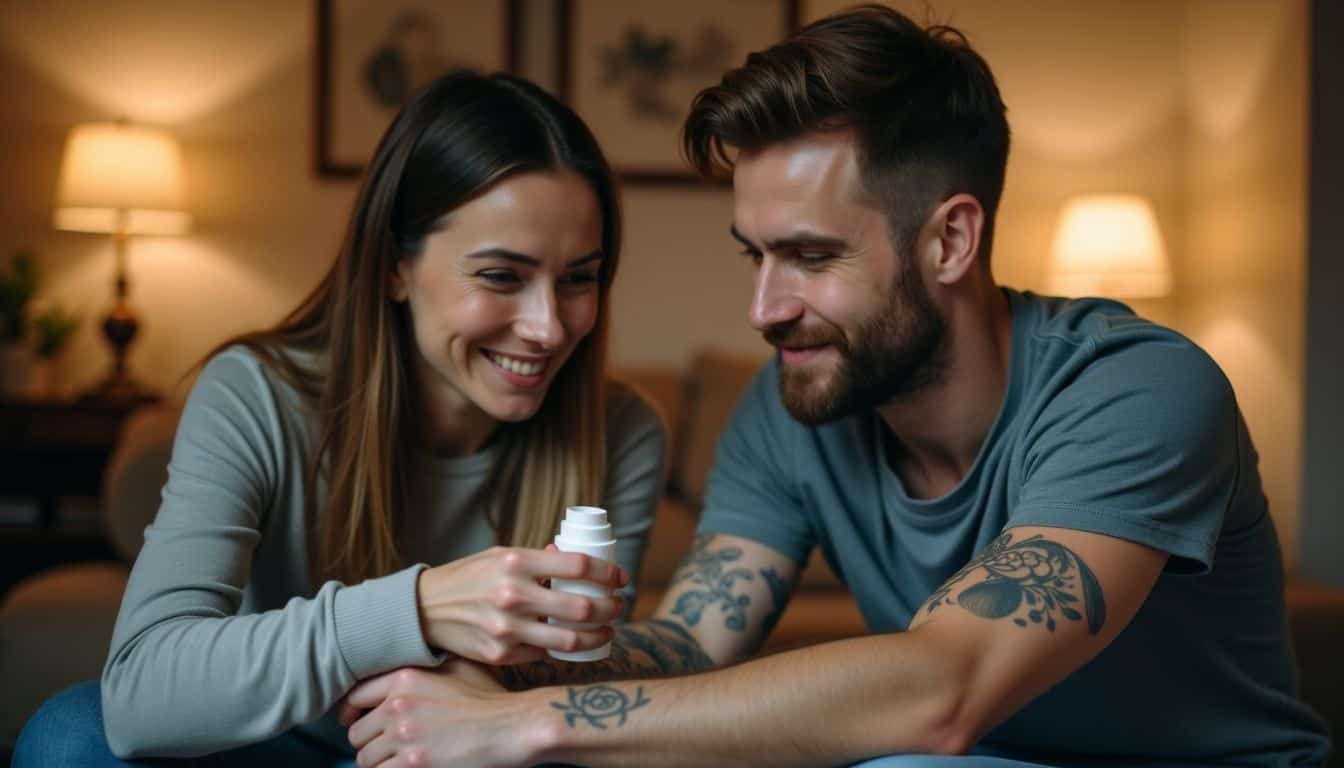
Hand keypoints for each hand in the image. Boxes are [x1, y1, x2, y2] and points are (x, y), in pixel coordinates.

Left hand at [342, 661, 539, 767]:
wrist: (511, 726)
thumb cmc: (489, 698)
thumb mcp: (457, 666)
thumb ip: (425, 665)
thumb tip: (404, 669)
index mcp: (404, 677)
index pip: (355, 696)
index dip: (352, 712)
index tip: (356, 721)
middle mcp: (398, 705)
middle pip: (357, 732)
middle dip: (369, 741)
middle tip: (386, 747)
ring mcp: (404, 736)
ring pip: (365, 758)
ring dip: (379, 762)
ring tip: (397, 761)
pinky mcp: (413, 764)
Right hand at [416, 546, 627, 664]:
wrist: (423, 611)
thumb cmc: (467, 578)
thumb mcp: (499, 556)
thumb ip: (537, 559)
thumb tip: (574, 558)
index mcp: (516, 562)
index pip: (579, 566)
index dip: (607, 574)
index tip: (620, 579)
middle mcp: (513, 595)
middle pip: (583, 608)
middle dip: (611, 609)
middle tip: (618, 607)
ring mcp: (506, 628)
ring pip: (570, 640)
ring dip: (597, 636)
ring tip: (606, 631)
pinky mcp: (500, 654)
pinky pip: (543, 653)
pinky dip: (559, 648)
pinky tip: (568, 641)